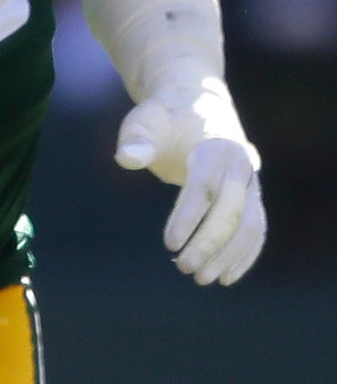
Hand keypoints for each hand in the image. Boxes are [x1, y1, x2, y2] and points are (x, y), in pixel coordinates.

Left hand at [116, 85, 266, 285]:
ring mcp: (251, 181)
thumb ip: (137, 139)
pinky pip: (256, 227)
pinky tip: (226, 277)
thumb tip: (127, 158)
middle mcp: (242, 165)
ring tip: (200, 278)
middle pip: (233, 210)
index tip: (169, 244)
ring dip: (229, 254)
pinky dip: (245, 253)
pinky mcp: (251, 196)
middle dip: (210, 242)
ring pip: (250, 223)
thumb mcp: (145, 121)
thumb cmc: (164, 117)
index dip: (190, 217)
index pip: (206, 187)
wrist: (197, 105)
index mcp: (217, 146)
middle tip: (183, 267)